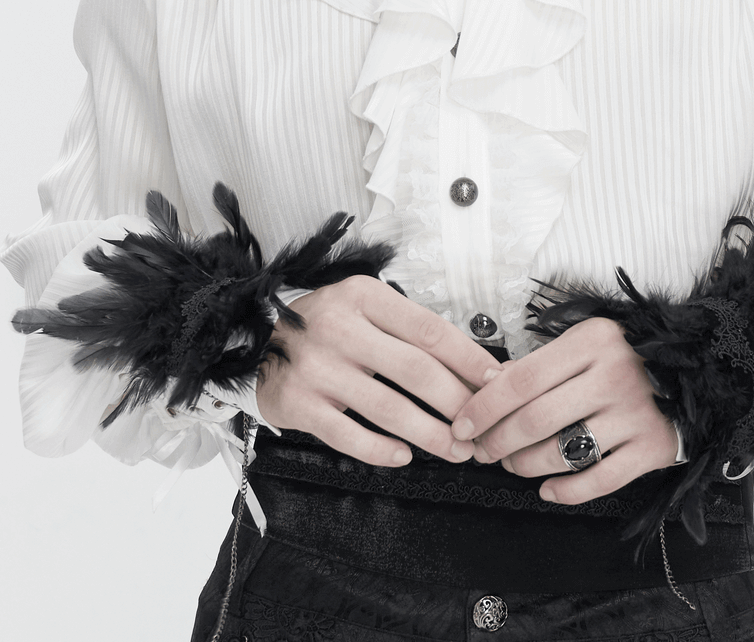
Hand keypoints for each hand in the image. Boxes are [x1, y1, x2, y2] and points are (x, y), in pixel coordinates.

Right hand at [256, 276, 499, 466]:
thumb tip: (471, 364)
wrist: (258, 343)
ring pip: (389, 408)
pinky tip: (405, 456)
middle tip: (480, 426)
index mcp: (363, 297)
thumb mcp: (365, 307)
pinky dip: (382, 450)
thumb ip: (408, 329)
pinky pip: (350, 436)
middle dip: (457, 403)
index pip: (428, 329)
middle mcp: (340, 328)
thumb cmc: (327, 325)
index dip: (468, 358)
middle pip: (415, 370)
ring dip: (430, 434)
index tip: (494, 382)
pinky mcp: (299, 404)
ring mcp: (318, 368)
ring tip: (456, 449)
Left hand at [450, 317, 678, 503]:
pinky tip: (546, 488)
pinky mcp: (652, 448)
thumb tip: (486, 387)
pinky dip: (565, 491)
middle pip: (535, 419)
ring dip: (525, 465)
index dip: (485, 407)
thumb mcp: (585, 341)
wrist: (697, 369)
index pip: (521, 379)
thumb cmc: (628, 355)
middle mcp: (613, 376)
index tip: (462, 423)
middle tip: (481, 451)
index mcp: (592, 341)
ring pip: (561, 452)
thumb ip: (540, 362)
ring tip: (512, 464)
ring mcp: (634, 414)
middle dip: (498, 441)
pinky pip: (598, 480)